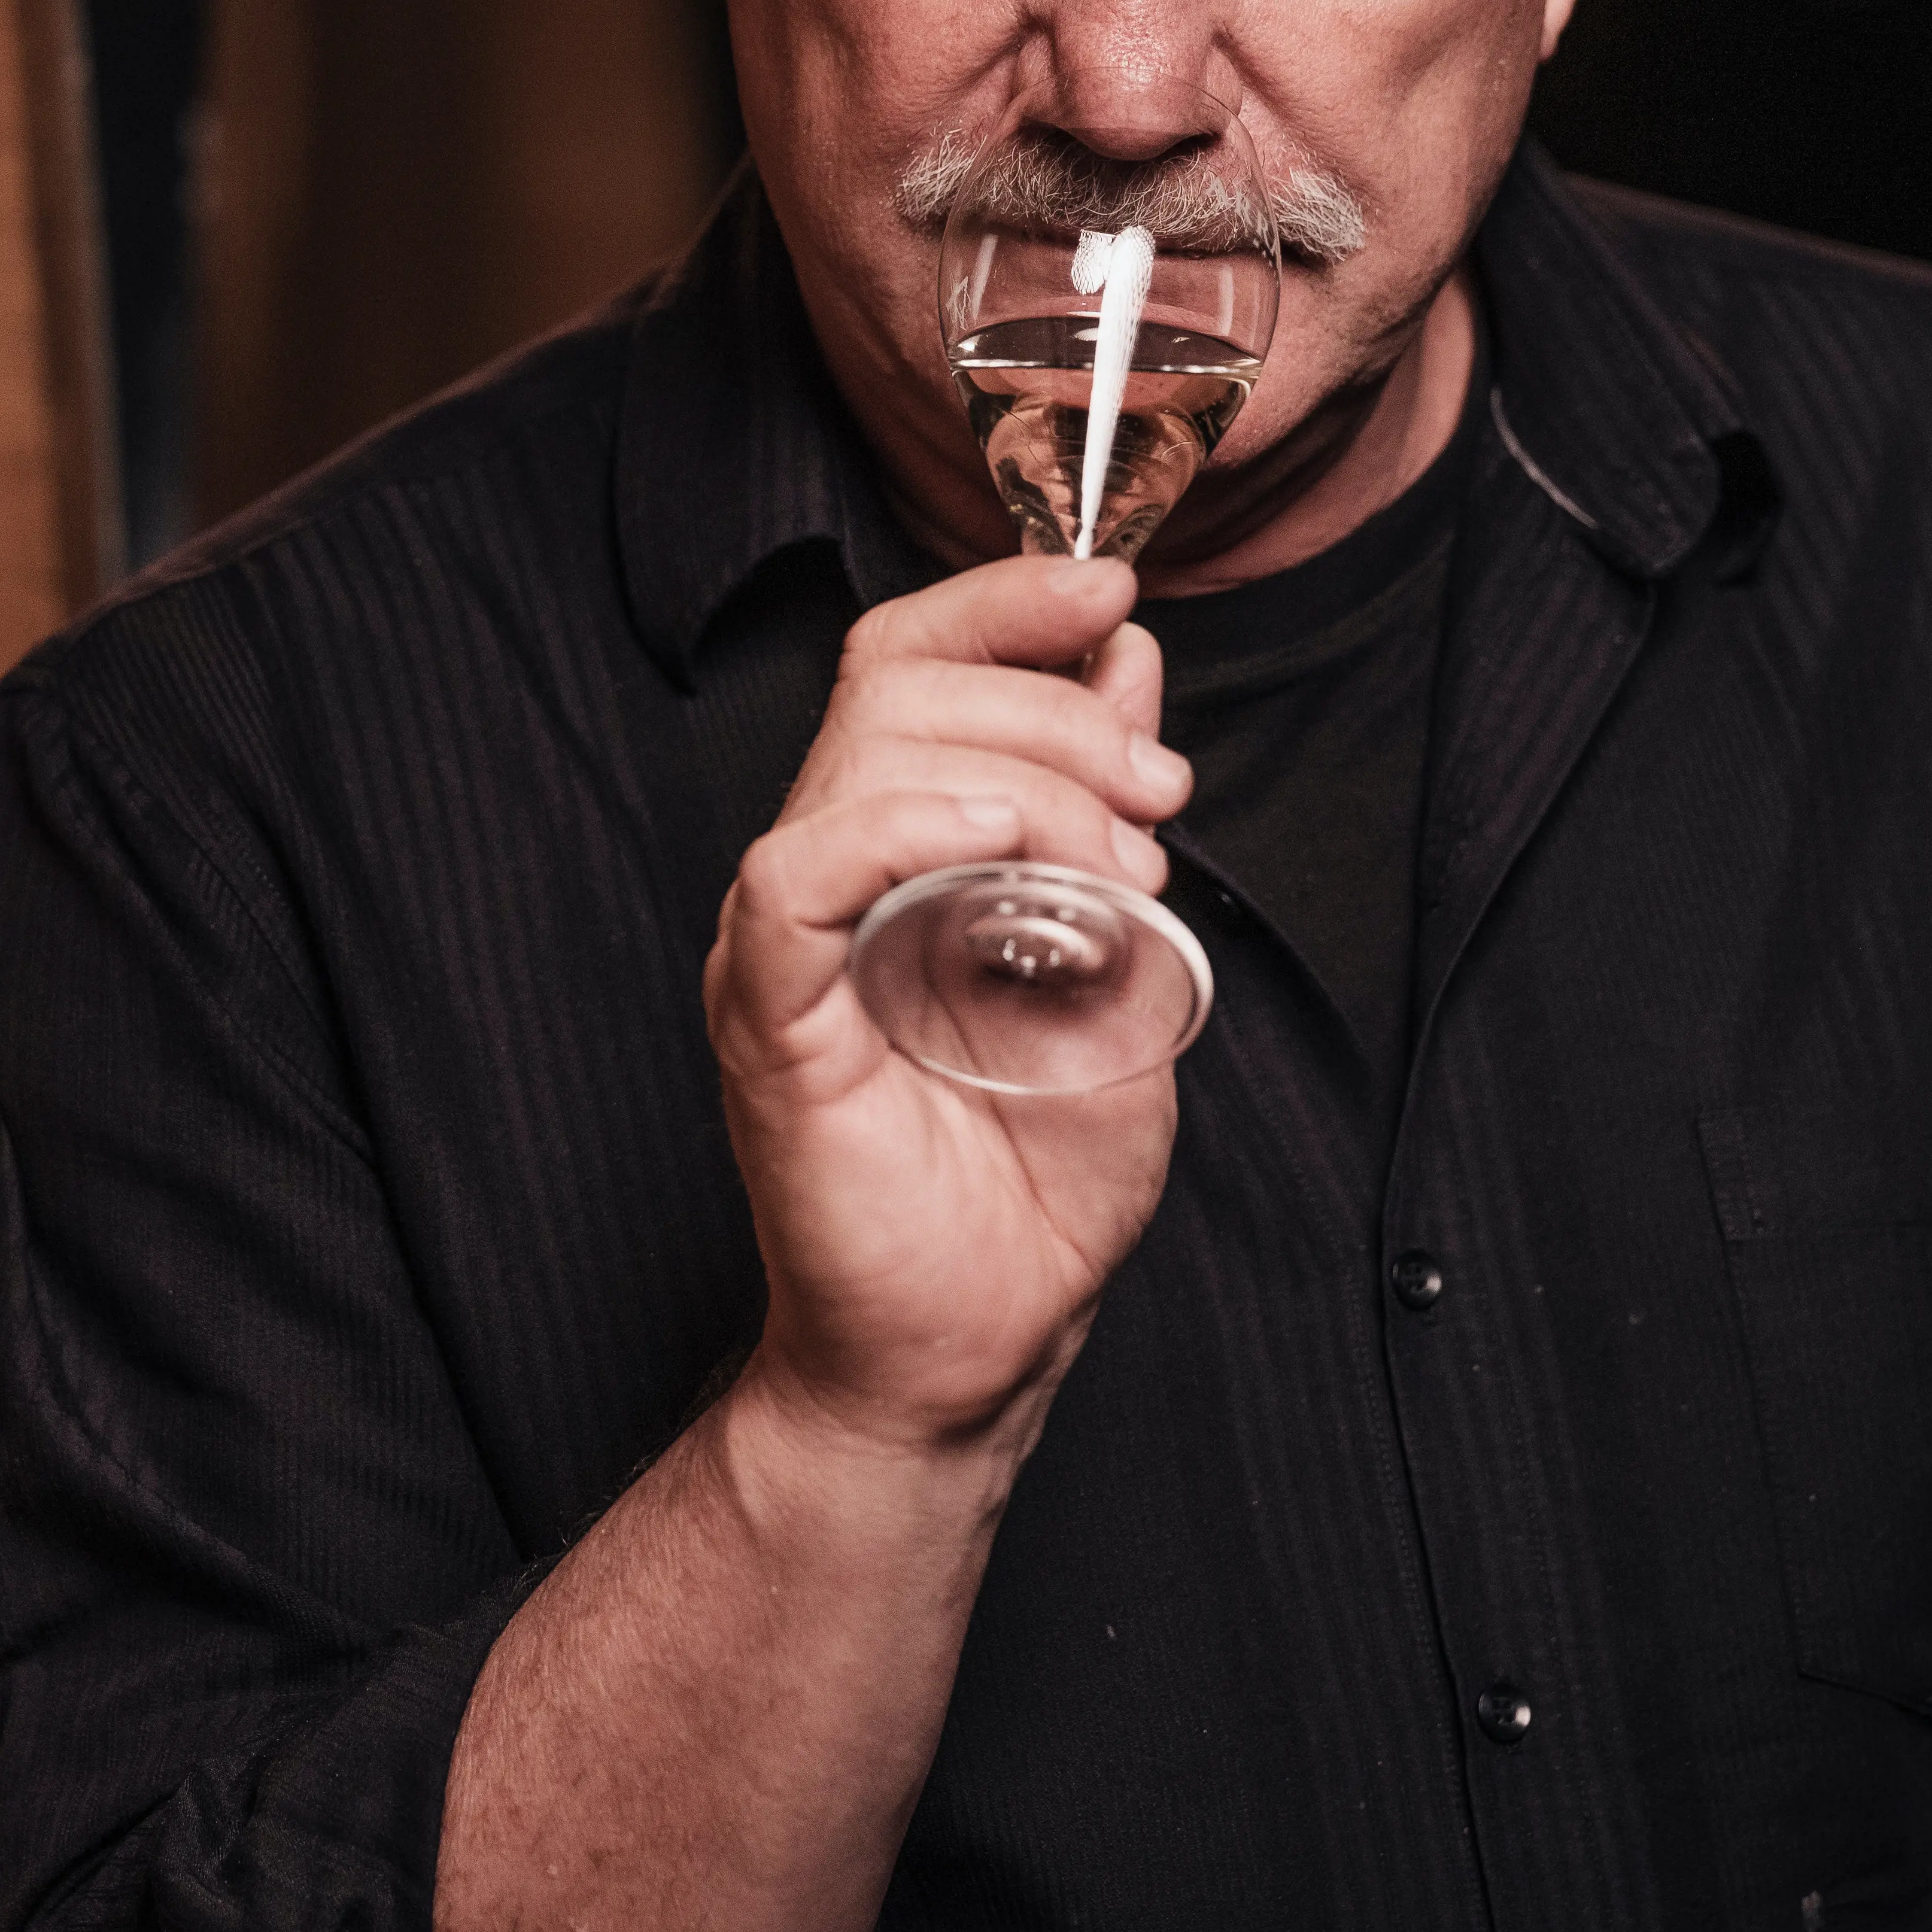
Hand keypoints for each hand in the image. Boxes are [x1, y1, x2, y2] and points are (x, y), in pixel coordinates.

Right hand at [705, 554, 1188, 1464]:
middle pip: (898, 687)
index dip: (1003, 601)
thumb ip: (1111, 809)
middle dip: (1056, 706)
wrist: (982, 1342)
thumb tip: (1125, 657)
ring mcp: (785, 943)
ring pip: (865, 760)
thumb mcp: (1124, 956)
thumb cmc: (1034, 1176)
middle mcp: (825, 875)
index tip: (1114, 589)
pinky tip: (1005, 841)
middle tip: (1162, 798)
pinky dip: (899, 827)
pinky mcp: (769, 1015)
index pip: (910, 659)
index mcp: (893, 848)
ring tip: (1122, 860)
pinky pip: (796, 878)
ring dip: (1025, 774)